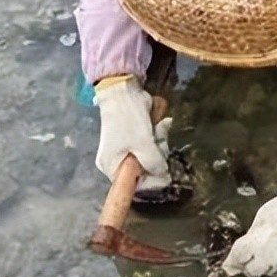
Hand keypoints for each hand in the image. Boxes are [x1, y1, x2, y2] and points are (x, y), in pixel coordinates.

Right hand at [94, 76, 170, 191]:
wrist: (123, 90)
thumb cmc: (128, 119)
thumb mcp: (143, 144)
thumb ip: (153, 163)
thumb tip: (163, 174)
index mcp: (111, 166)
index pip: (132, 185)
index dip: (151, 182)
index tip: (166, 175)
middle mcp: (116, 160)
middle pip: (143, 170)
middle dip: (156, 155)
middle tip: (158, 142)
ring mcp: (126, 148)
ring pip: (150, 155)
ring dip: (159, 142)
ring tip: (158, 128)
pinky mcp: (135, 137)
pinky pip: (150, 143)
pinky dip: (157, 134)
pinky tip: (159, 124)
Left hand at [222, 178, 276, 276]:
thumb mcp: (262, 216)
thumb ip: (250, 236)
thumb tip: (240, 250)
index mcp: (255, 241)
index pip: (236, 258)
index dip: (233, 260)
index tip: (232, 261)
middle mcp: (267, 256)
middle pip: (251, 271)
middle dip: (251, 264)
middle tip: (257, 252)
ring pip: (268, 271)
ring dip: (269, 263)